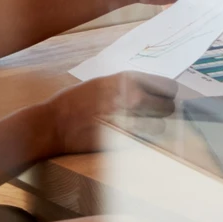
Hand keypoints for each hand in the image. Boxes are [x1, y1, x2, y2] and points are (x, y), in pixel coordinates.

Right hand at [39, 72, 174, 157]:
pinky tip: (131, 137)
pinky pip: (146, 141)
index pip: (168, 86)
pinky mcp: (123, 140)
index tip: (162, 99)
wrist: (53, 124)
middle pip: (169, 107)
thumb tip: (153, 91)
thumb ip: (129, 85)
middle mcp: (132, 97)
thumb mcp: (104, 83)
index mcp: (128, 80)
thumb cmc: (76, 101)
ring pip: (161, 126)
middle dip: (162, 112)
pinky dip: (143, 140)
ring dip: (154, 128)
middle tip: (152, 116)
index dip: (167, 94)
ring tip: (140, 128)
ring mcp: (129, 119)